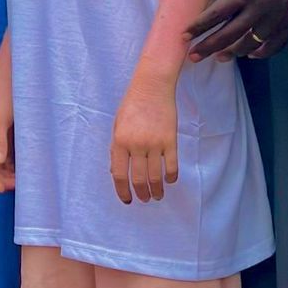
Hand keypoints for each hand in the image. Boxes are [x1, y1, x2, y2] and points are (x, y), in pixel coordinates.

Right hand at [0, 74, 14, 193]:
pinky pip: (9, 161)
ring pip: (0, 168)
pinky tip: (27, 171)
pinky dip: (16, 168)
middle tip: (20, 186)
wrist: (13, 83)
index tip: (3, 189)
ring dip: (9, 176)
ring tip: (26, 181)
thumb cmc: (3, 98)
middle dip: (2, 180)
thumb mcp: (0, 119)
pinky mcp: (6, 143)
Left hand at [111, 71, 177, 203]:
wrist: (152, 87)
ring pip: (156, 176)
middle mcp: (136, 145)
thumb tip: (116, 171)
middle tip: (145, 199)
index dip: (122, 190)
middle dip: (141, 194)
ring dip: (157, 190)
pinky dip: (171, 177)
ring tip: (157, 196)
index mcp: (119, 141)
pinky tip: (169, 181)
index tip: (127, 199)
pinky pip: (171, 166)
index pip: (119, 174)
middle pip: (138, 179)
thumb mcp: (117, 125)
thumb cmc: (131, 105)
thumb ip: (116, 148)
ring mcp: (154, 144)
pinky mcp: (170, 141)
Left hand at [185, 0, 287, 60]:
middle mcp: (257, 11)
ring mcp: (274, 22)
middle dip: (208, 46)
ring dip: (231, 53)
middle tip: (193, 56)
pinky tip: (251, 55)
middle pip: (228, 35)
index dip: (199, 26)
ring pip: (249, 44)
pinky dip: (260, 53)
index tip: (184, 35)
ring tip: (219, 57)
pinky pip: (273, 46)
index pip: (216, 14)